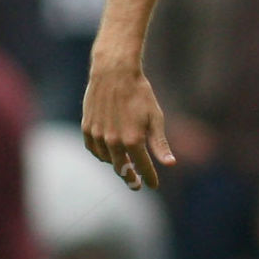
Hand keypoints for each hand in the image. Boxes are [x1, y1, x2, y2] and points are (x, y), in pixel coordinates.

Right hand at [82, 62, 174, 190]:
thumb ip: (160, 144)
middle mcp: (114, 141)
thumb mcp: (155, 118)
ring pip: (107, 160)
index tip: (153, 185)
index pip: (143, 168)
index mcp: (133, 140)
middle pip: (122, 169)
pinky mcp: (87, 128)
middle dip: (130, 178)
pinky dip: (102, 154)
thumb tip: (170, 164)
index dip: (149, 178)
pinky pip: (94, 149)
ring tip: (123, 166)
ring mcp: (98, 135)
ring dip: (116, 165)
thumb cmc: (139, 94)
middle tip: (135, 184)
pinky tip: (108, 154)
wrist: (114, 73)